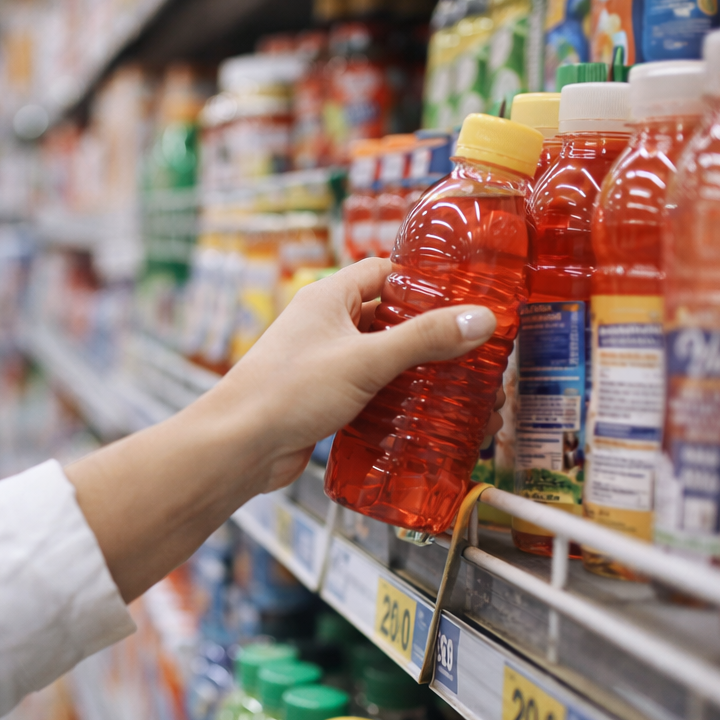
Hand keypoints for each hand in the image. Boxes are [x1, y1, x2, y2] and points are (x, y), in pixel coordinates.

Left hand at [198, 257, 499, 491]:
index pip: (385, 272)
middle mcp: (326, 327)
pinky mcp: (326, 401)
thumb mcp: (365, 360)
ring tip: (463, 389)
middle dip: (432, 336)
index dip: (425, 281)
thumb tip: (480, 319)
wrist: (239, 447)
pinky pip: (371, 394)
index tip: (465, 294)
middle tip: (474, 351)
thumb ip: (424, 339)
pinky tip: (427, 418)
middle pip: (390, 320)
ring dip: (418, 374)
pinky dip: (398, 402)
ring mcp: (325, 365)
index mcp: (329, 298)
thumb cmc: (285, 392)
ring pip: (383, 361)